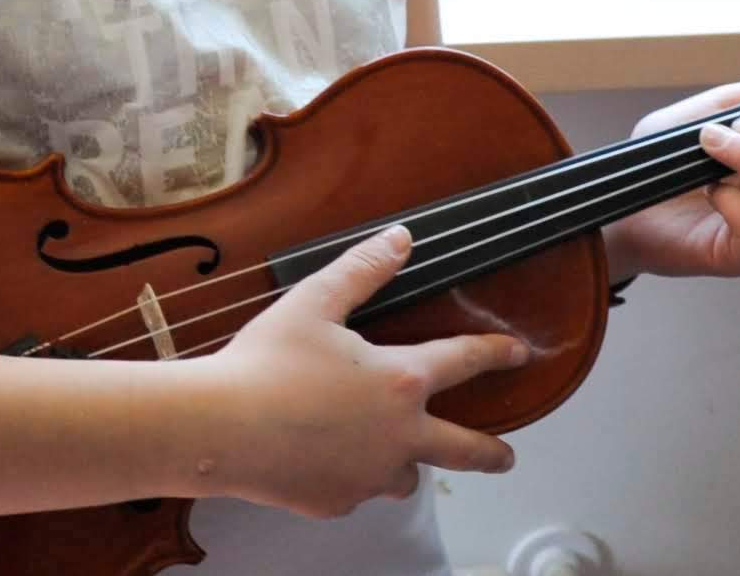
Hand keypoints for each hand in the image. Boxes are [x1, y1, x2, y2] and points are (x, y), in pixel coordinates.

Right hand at [200, 226, 528, 517]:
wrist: (218, 430)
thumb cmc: (265, 363)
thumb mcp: (315, 302)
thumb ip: (363, 269)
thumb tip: (401, 238)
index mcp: (401, 379)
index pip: (464, 361)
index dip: (496, 353)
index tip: (520, 353)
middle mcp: (397, 433)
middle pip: (463, 448)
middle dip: (491, 453)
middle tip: (507, 457)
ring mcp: (367, 474)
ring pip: (405, 475)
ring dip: (407, 463)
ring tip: (398, 455)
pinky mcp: (334, 502)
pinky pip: (356, 491)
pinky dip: (353, 478)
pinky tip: (329, 462)